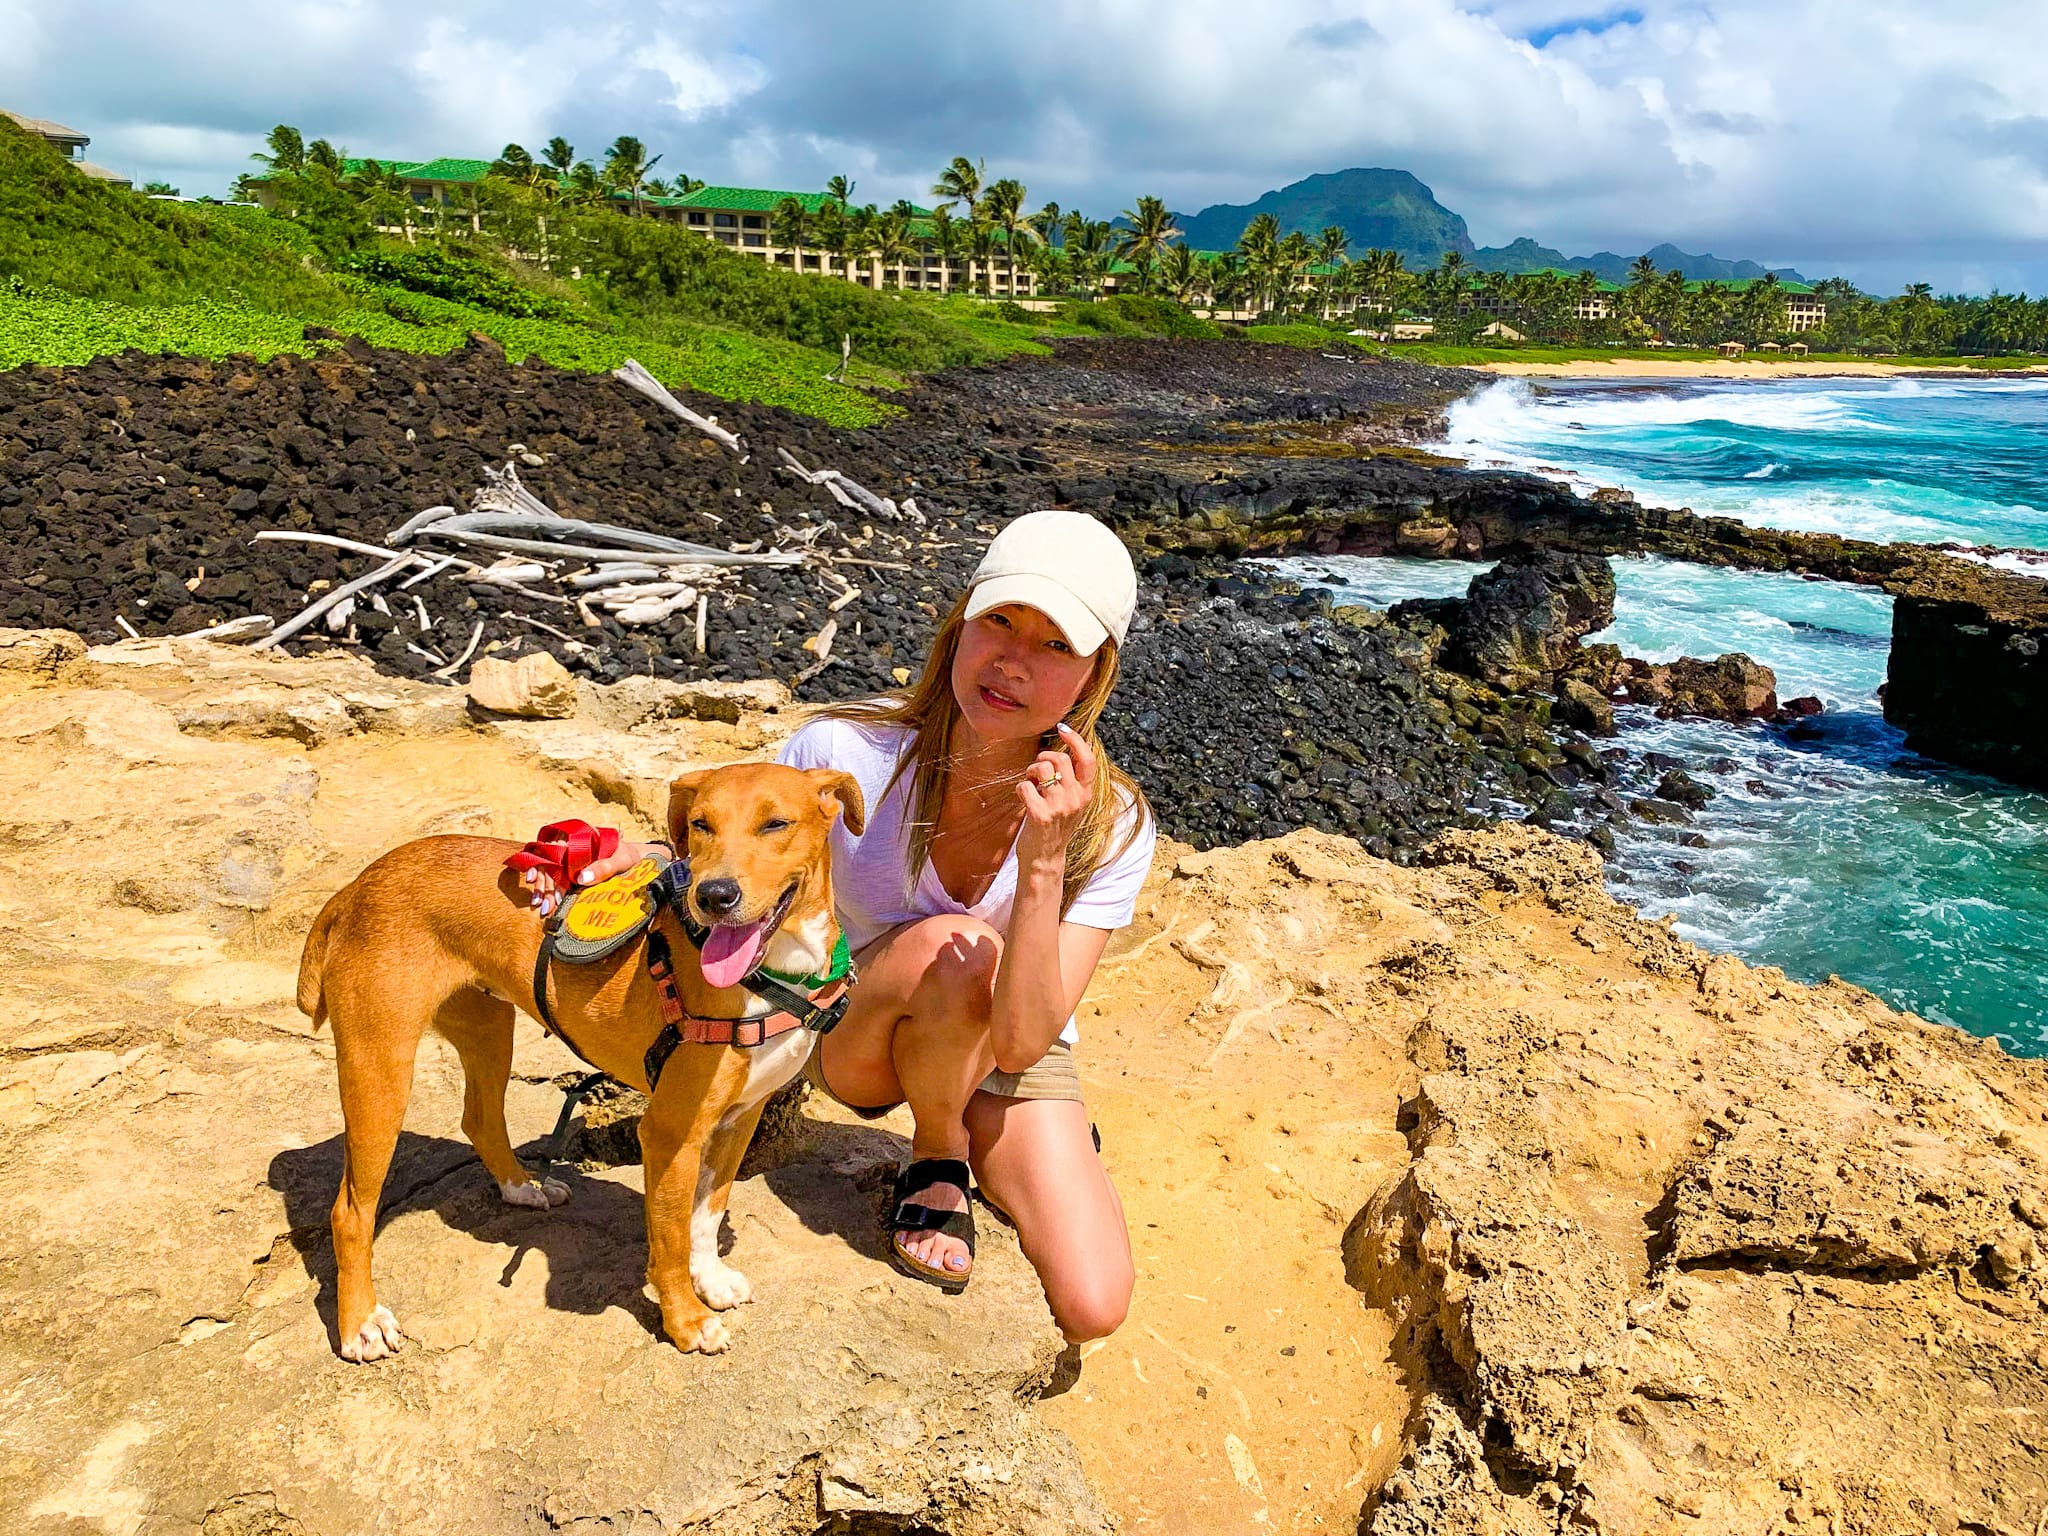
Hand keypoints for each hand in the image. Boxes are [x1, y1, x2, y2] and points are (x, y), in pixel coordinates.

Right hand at [520, 838, 667, 915]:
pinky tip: (541, 901)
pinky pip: (555, 879)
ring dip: (543, 889)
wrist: (638, 861)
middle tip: (545, 905)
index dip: (544, 863)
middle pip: (550, 862)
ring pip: (549, 871)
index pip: (556, 849)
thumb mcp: (622, 860)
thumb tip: (581, 878)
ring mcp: (570, 859)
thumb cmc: (630, 857)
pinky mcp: (572, 872)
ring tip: (542, 907)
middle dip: (545, 884)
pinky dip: (548, 889)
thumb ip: (605, 867)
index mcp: (581, 837)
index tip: (537, 880)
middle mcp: (572, 846)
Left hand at [1016, 723, 1094, 864]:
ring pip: (1042, 768)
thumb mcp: (1071, 803)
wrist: (1045, 859)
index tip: (1063, 729)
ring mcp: (1059, 807)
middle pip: (1060, 758)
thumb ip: (1071, 781)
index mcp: (1085, 794)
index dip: (1075, 740)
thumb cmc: (1055, 827)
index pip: (1088, 759)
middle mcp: (1075, 799)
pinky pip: (1025, 785)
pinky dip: (1020, 787)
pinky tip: (1023, 798)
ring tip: (1030, 783)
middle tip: (1036, 771)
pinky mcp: (1040, 815)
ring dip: (1030, 771)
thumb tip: (1063, 750)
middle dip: (1042, 757)